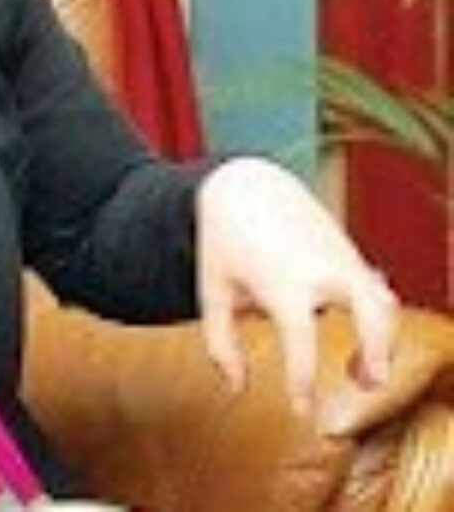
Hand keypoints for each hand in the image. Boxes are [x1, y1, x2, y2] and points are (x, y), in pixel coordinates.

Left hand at [195, 156, 398, 416]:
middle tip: (366, 384)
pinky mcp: (349, 253)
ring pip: (383, 303)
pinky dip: (378, 318)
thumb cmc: (224, 244)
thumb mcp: (213, 292)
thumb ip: (220, 344)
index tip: (301, 410)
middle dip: (377, 352)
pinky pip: (375, 289)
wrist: (244, 187)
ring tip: (362, 372)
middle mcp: (320, 269)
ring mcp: (341, 258)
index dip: (302, 380)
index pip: (301, 340)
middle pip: (371, 313)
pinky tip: (362, 339)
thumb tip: (236, 389)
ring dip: (384, 342)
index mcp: (282, 282)